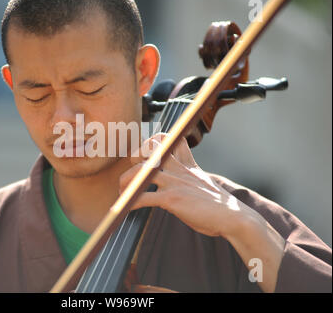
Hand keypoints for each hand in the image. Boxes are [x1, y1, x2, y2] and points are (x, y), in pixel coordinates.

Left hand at [119, 133, 247, 237]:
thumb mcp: (201, 183)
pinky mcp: (172, 199)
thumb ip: (186, 178)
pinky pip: (143, 196)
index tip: (145, 154)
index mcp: (187, 164)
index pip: (170, 138)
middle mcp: (179, 169)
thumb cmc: (217, 205)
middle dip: (135, 157)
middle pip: (151, 148)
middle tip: (131, 174)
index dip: (154, 140)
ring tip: (122, 193)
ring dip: (126, 181)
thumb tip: (172, 184)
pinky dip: (130, 202)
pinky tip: (126, 209)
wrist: (233, 217)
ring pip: (141, 171)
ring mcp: (175, 182)